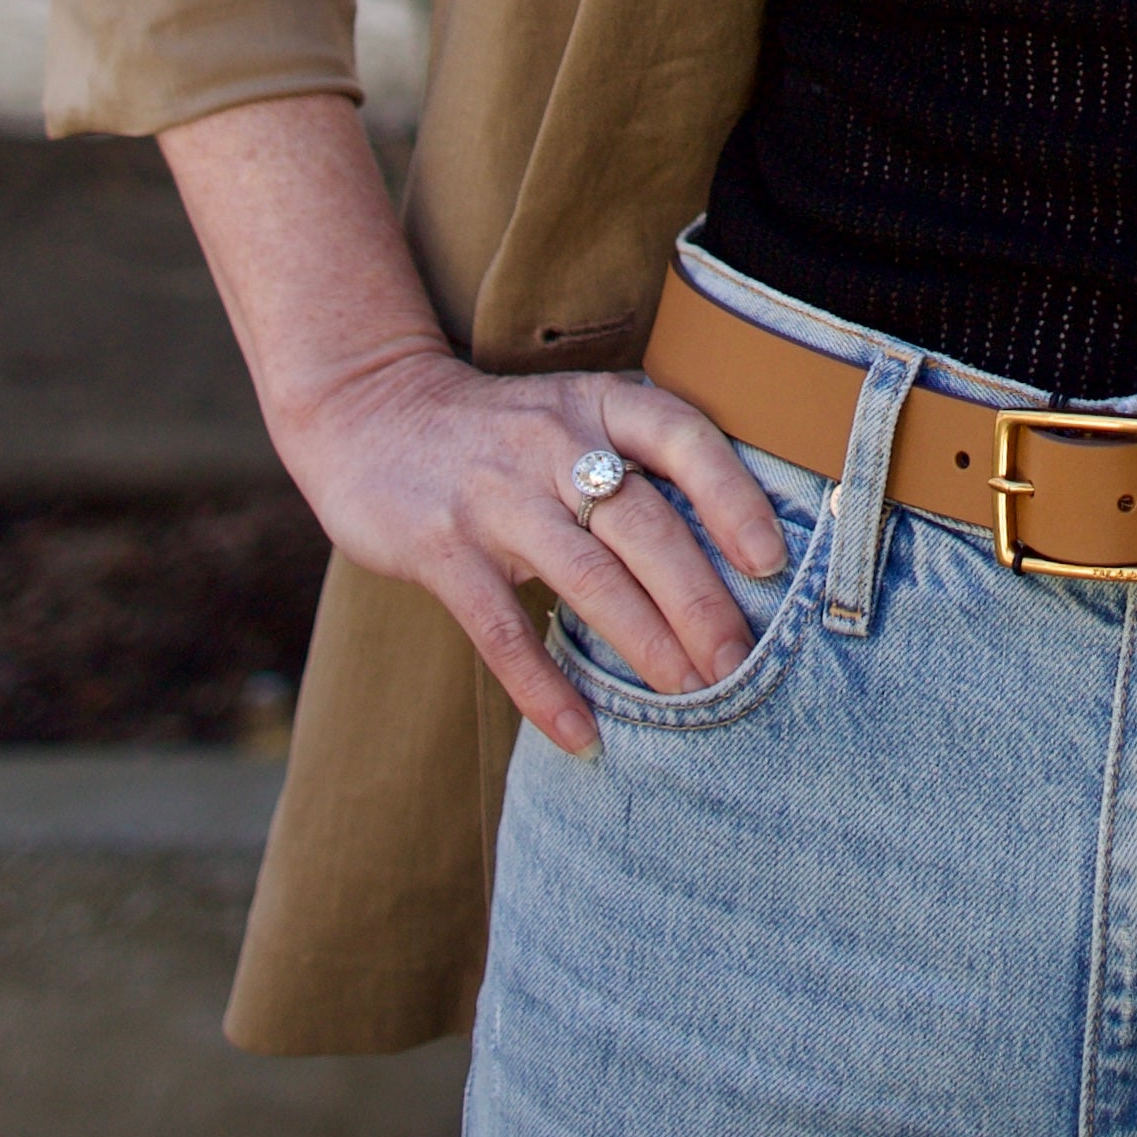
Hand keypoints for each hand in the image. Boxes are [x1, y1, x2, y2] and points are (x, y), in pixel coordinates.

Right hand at [268, 342, 790, 762]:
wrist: (367, 410)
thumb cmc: (502, 431)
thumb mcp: (574, 413)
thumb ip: (638, 463)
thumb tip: (734, 549)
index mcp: (598, 404)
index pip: (682, 437)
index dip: (732, 497)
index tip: (770, 560)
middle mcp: (554, 443)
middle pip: (644, 525)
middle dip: (700, 601)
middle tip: (741, 663)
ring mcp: (495, 497)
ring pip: (586, 577)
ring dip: (645, 642)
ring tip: (692, 696)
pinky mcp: (441, 547)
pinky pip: (501, 628)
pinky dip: (543, 685)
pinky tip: (580, 732)